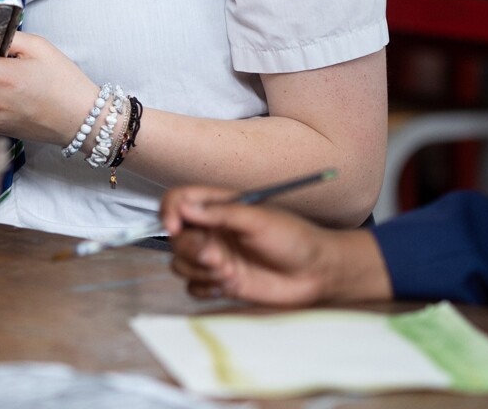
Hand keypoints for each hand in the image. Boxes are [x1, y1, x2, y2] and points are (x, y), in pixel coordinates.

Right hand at [160, 185, 390, 306]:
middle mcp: (212, 230)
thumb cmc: (294, 238)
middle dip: (191, 249)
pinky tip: (229, 285)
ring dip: (200, 270)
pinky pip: (192, 287)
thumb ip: (220, 213)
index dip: (170, 211)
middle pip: (175, 237)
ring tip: (230, 272)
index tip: (175, 227)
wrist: (316, 273)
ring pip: (180, 263)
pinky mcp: (220, 282)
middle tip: (217, 257)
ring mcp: (214, 257)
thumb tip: (185, 207)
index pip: (179, 200)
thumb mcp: (258, 219)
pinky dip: (205, 287)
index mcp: (218, 207)